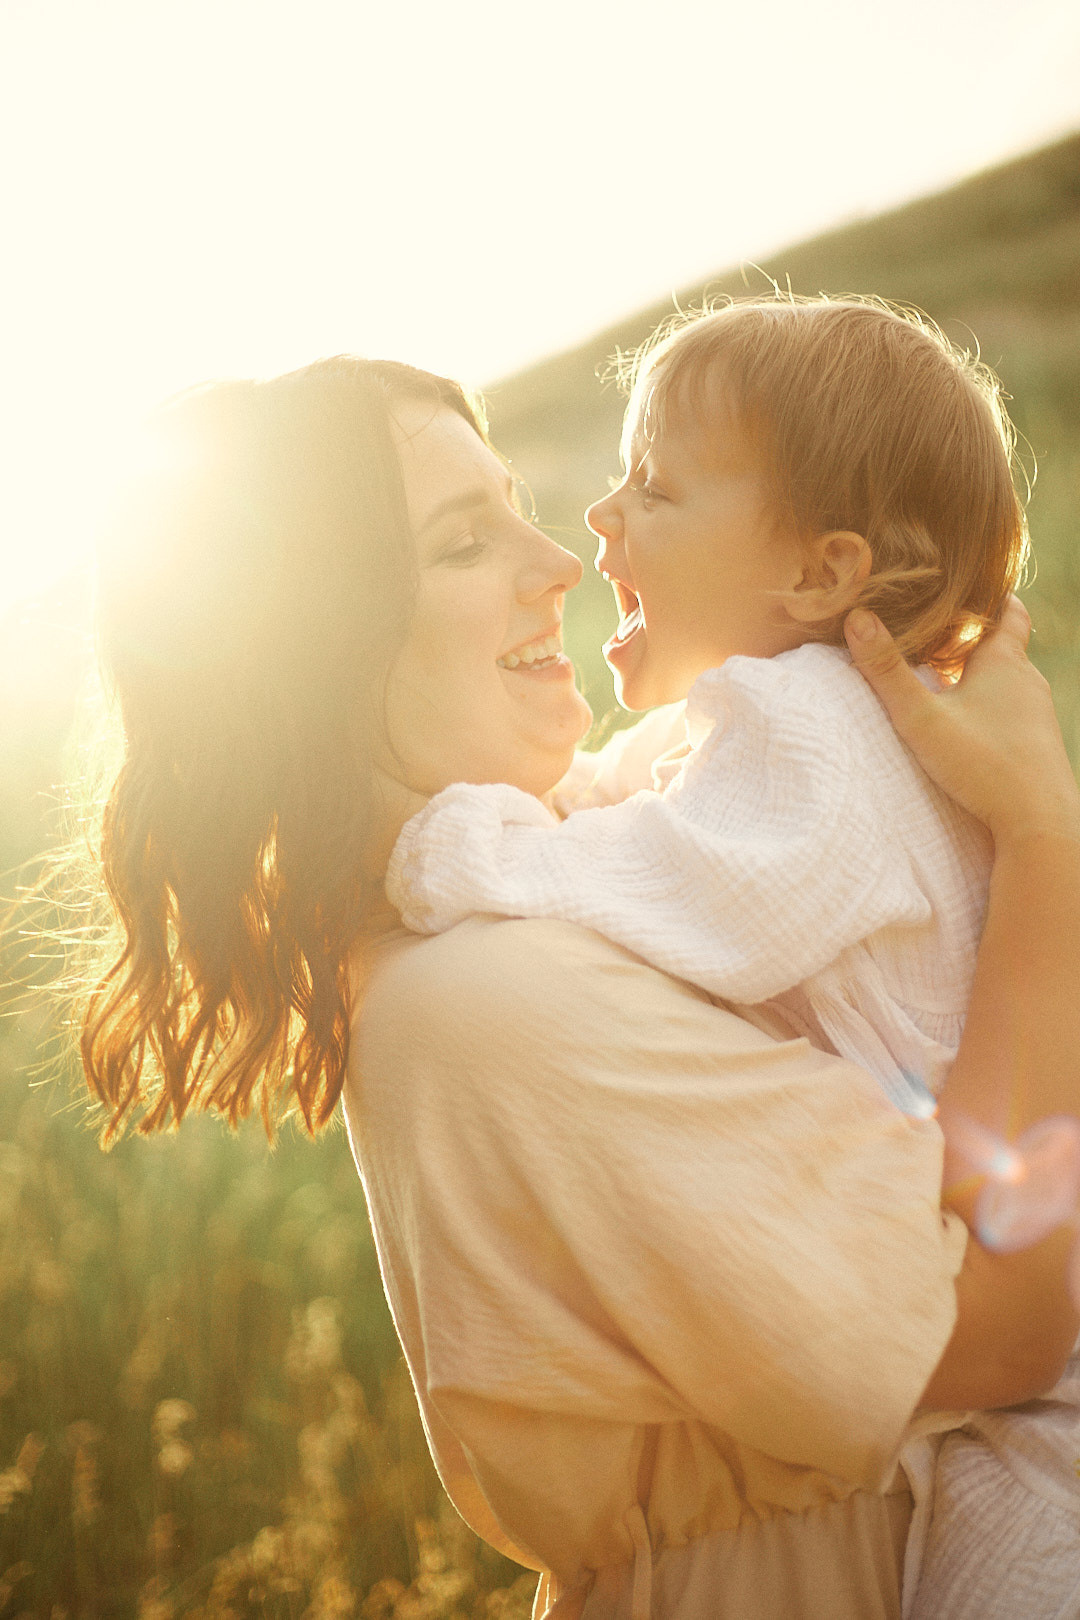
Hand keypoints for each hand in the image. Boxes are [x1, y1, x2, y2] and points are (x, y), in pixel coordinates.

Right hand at [843, 599, 1079, 846]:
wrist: (1040, 823)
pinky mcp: (1039, 746)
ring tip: (942, 679)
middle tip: (934, 632)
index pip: (1008, 610)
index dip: (989, 595)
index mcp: (1004, 662)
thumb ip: (887, 670)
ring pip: (1006, 682)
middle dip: (970, 638)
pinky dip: (988, 708)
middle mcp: (1027, 682)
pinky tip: (965, 728)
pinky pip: (1012, 713)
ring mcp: (1037, 715)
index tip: (963, 588)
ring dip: (977, 677)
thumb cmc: (983, 765)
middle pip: (1002, 646)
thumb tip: (856, 616)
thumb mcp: (922, 718)